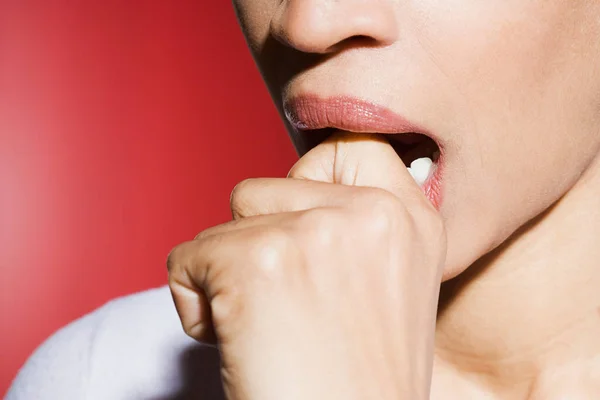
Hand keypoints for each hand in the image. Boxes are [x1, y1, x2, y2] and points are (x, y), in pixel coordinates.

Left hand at [167, 132, 446, 399]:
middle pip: (266, 186)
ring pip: (224, 222)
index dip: (312, 183)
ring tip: (268, 328)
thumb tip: (298, 191)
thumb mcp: (388, 287)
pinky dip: (194, 302)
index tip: (306, 224)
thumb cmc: (352, 380)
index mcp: (412, 220)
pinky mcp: (256, 262)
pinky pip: (187, 258)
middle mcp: (372, 214)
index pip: (351, 145)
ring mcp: (315, 233)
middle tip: (290, 306)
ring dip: (228, 272)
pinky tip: (238, 343)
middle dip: (260, 239)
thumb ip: (355, 229)